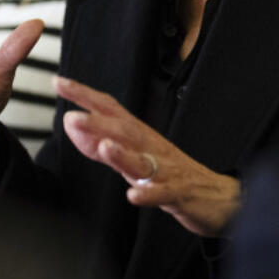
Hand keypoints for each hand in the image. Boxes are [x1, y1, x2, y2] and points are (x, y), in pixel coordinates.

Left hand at [55, 77, 241, 237]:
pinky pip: (163, 192)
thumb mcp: (132, 158)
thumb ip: (101, 145)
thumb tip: (71, 125)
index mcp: (139, 136)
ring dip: (121, 154)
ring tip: (103, 147)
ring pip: (142, 160)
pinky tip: (133, 194)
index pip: (110, 109)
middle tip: (71, 117)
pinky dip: (148, 193)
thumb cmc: (171, 173)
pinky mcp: (179, 193)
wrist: (219, 196)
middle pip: (124, 130)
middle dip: (97, 123)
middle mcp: (151, 147)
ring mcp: (166, 169)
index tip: (60, 83)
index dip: (85, 96)